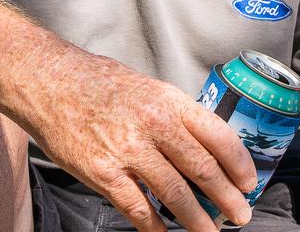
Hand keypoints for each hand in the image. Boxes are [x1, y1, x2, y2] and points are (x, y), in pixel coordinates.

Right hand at [20, 52, 257, 231]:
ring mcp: (128, 150)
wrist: (50, 81)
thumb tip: (204, 146)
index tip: (249, 183)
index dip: (239, 164)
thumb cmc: (99, 84)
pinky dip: (154, 225)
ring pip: (174, 193)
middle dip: (227, 198)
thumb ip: (175, 116)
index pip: (218, 136)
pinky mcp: (102, 172)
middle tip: (241, 216)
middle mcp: (155, 124)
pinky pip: (137, 207)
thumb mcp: (149, 89)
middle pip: (202, 169)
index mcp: (171, 101)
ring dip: (197, 219)